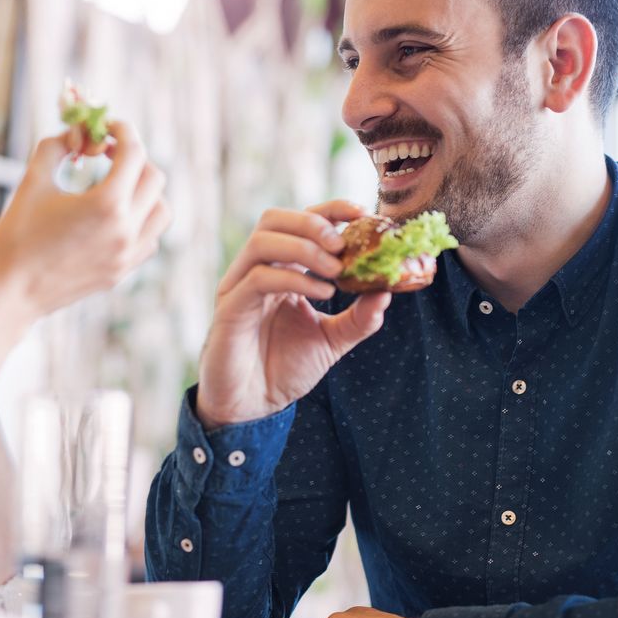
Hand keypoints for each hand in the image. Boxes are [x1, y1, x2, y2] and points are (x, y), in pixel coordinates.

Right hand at [0, 119, 169, 320]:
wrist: (9, 293)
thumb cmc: (15, 235)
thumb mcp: (33, 181)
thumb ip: (57, 146)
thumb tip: (77, 133)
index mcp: (107, 204)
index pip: (134, 153)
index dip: (123, 130)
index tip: (107, 125)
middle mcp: (126, 230)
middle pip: (154, 178)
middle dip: (134, 157)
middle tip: (107, 152)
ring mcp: (128, 254)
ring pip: (161, 210)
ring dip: (145, 190)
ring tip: (116, 183)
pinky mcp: (122, 271)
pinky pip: (150, 238)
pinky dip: (141, 220)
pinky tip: (114, 215)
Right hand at [195, 199, 389, 427]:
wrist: (252, 407)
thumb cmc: (284, 369)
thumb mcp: (332, 341)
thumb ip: (359, 318)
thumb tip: (388, 291)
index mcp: (279, 269)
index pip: (300, 222)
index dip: (330, 210)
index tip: (362, 213)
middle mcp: (255, 270)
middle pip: (274, 219)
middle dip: (313, 222)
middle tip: (344, 243)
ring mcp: (239, 286)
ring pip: (263, 240)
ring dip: (305, 247)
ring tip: (336, 270)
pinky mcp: (230, 308)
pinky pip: (259, 278)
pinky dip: (295, 278)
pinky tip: (323, 293)